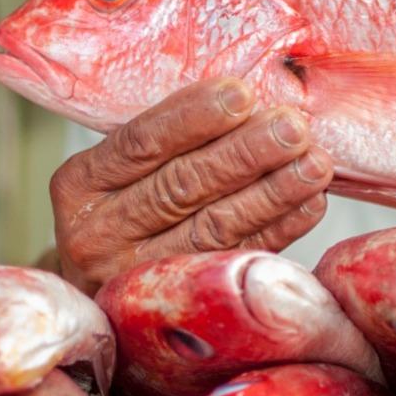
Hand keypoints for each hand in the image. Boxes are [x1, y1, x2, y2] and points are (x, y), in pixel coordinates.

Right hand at [48, 78, 332, 294]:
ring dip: (273, 192)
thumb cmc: (119, 207)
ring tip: (315, 163)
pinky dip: (279, 229)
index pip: (141, 143)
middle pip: (182, 185)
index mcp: (79, 184)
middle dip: (245, 153)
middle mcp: (100, 233)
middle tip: (294, 127)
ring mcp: (138, 274)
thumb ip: (164, 140)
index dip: (194, 118)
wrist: (96, 296)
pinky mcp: (178, 301)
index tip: (243, 94)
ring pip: (215, 226)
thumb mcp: (115, 171)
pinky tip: (309, 203)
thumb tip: (248, 97)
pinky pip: (237, 257)